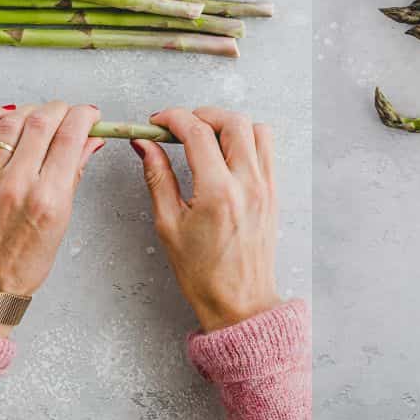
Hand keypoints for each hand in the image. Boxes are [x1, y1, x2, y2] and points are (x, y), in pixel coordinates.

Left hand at [0, 101, 104, 331]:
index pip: (70, 136)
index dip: (83, 116)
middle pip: (42, 121)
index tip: (89, 114)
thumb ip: (74, 174)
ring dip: (31, 110)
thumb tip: (90, 140)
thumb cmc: (27, 259)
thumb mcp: (62, 221)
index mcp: (48, 199)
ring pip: (11, 120)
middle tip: (67, 114)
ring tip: (39, 118)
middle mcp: (17, 184)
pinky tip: (5, 117)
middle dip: (61, 109)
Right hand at [133, 107, 279, 331]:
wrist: (240, 304)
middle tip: (180, 127)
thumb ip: (158, 178)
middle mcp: (248, 185)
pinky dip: (247, 141)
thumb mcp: (169, 225)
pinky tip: (227, 155)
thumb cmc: (203, 275)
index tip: (157, 123)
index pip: (197, 132)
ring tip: (206, 138)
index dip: (172, 119)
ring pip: (256, 130)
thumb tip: (145, 145)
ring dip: (229, 125)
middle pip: (232, 121)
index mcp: (218, 193)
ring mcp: (266, 188)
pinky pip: (267, 150)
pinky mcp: (273, 194)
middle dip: (201, 115)